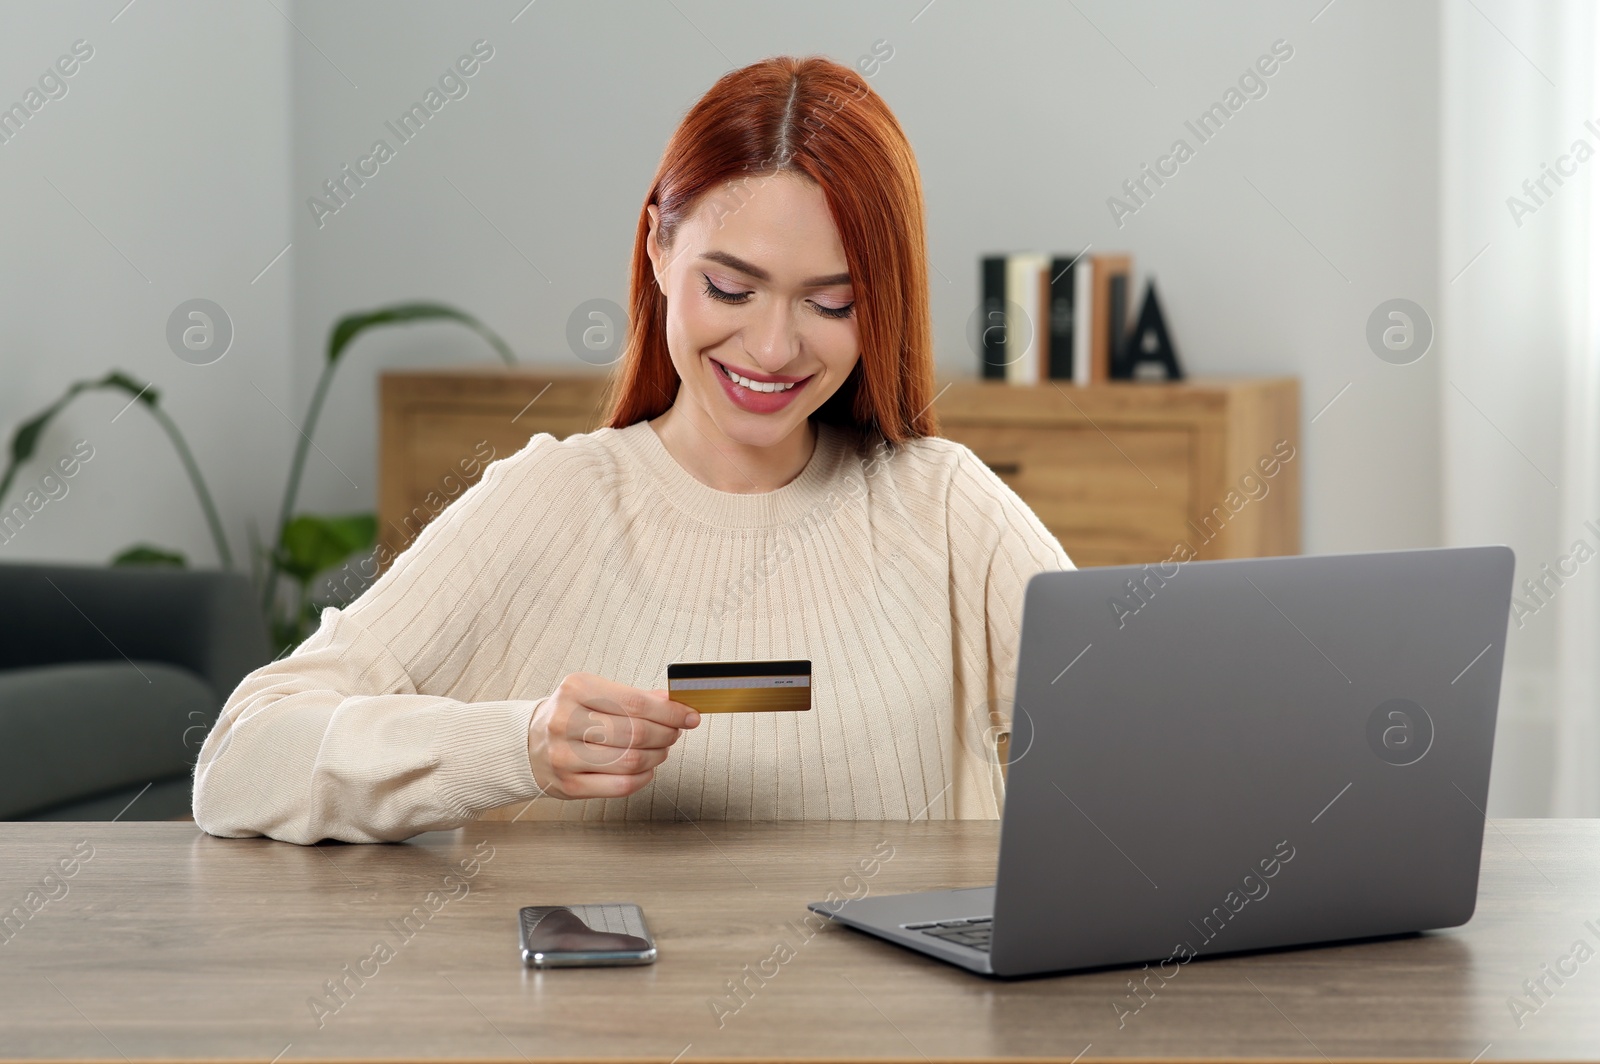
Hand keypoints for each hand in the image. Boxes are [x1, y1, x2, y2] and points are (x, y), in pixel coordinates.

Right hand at [525, 673, 699, 799]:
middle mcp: (566, 721)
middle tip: (675, 732)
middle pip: (635, 732)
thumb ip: (633, 697)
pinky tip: (645, 768)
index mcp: (575, 689)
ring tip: (660, 749)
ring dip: (657, 755)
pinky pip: (620, 786)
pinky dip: (643, 777)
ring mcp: (565, 756)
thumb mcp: (594, 693)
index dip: (670, 712)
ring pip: (630, 760)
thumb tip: (670, 702)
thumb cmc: (568, 715)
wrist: (527, 744)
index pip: (635, 702)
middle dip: (666, 734)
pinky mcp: (569, 785)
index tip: (689, 715)